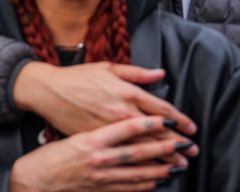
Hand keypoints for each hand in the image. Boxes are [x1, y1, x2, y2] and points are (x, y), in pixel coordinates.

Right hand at [10, 116, 188, 191]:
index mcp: (92, 137)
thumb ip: (98, 115)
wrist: (35, 178)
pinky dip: (146, 183)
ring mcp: (100, 176)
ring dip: (162, 167)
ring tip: (180, 162)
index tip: (171, 118)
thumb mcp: (74, 126)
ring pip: (139, 171)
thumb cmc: (50, 148)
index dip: (153, 122)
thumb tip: (127, 97)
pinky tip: (158, 179)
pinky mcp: (100, 189)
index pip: (129, 126)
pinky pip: (129, 186)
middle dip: (166, 146)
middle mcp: (98, 157)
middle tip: (186, 144)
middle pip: (140, 150)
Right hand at [13, 62, 197, 152]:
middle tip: (192, 152)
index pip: (160, 110)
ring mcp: (109, 132)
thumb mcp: (107, 68)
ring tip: (179, 165)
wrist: (48, 92)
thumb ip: (136, 72)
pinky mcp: (96, 144)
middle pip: (156, 134)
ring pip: (143, 151)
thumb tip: (160, 74)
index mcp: (125, 93)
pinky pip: (123, 158)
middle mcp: (120, 115)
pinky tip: (151, 171)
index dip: (178, 120)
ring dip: (163, 159)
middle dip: (176, 145)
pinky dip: (140, 167)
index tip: (190, 128)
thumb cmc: (76, 77)